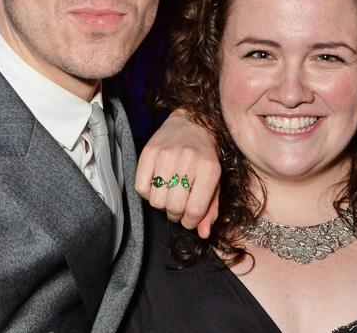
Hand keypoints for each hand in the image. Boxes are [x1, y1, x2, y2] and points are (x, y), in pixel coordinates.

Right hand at [135, 108, 220, 237]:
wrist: (193, 122)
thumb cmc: (206, 157)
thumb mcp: (216, 182)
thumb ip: (211, 209)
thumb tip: (203, 233)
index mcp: (209, 169)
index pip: (195, 209)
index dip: (191, 221)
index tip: (190, 218)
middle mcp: (188, 161)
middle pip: (173, 207)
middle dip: (176, 214)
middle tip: (178, 207)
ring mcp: (166, 155)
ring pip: (156, 200)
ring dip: (161, 204)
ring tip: (169, 194)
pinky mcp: (149, 152)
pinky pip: (140, 188)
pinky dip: (147, 193)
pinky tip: (157, 185)